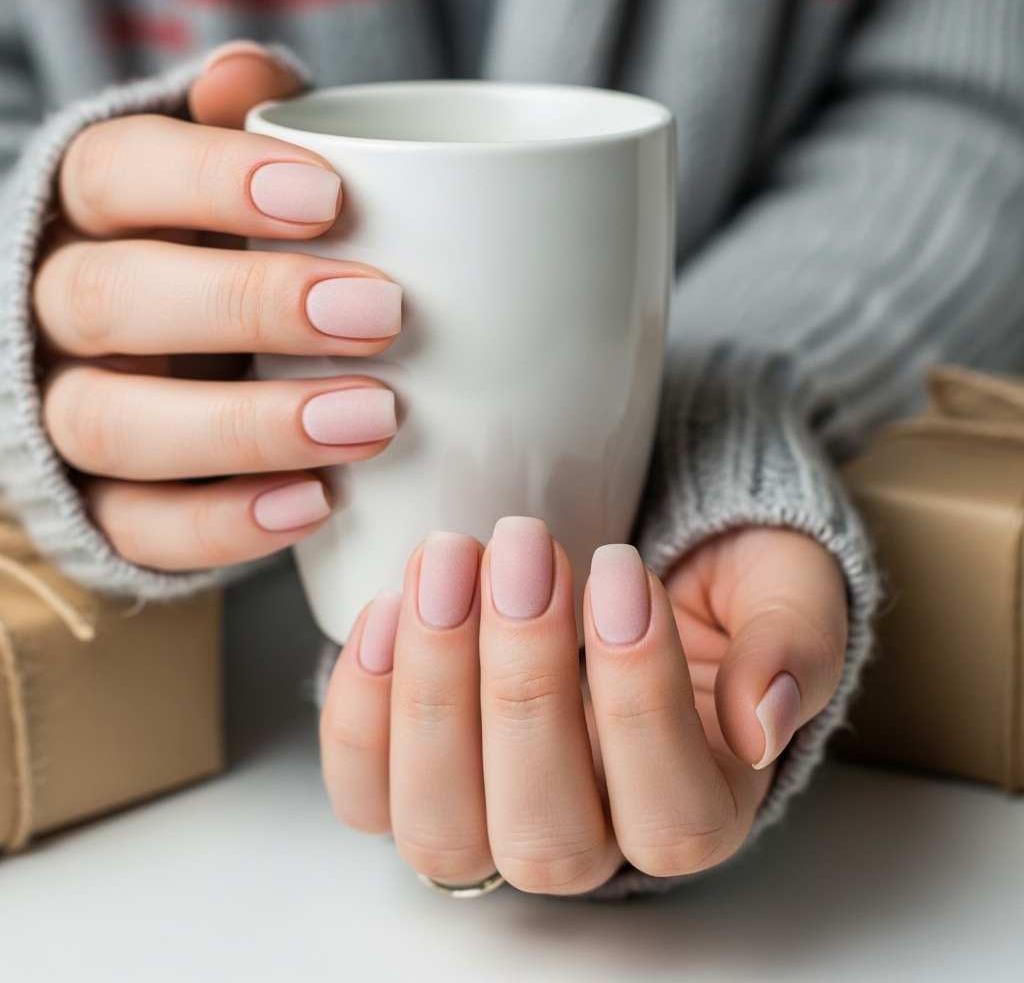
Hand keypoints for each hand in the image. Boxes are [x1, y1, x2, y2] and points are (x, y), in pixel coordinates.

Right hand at [33, 41, 400, 570]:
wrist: (186, 362)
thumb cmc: (232, 252)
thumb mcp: (243, 182)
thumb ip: (251, 132)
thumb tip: (251, 81)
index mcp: (97, 212)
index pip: (118, 175)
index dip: (214, 181)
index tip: (333, 198)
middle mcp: (63, 309)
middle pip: (111, 298)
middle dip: (249, 305)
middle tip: (381, 314)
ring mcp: (75, 411)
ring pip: (115, 424)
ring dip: (247, 428)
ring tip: (371, 420)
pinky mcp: (103, 505)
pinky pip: (138, 527)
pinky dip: (225, 524)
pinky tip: (316, 504)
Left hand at [320, 520, 847, 893]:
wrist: (626, 564)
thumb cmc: (712, 587)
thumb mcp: (784, 591)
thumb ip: (795, 645)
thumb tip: (763, 718)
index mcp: (696, 810)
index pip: (669, 812)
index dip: (640, 696)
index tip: (622, 569)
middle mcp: (589, 841)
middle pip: (545, 832)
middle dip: (525, 682)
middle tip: (523, 549)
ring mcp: (488, 821)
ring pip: (443, 829)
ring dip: (435, 688)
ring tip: (449, 563)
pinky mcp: (411, 781)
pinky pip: (365, 793)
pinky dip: (360, 708)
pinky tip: (388, 607)